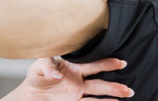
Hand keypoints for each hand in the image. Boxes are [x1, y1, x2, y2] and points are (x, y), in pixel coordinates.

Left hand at [0, 57, 133, 100]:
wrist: (29, 95)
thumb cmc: (35, 77)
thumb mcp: (38, 68)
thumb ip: (48, 67)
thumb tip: (57, 75)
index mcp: (73, 66)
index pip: (92, 63)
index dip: (106, 63)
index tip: (120, 62)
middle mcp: (78, 79)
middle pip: (99, 79)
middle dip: (113, 79)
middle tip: (128, 80)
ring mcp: (77, 92)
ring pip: (98, 93)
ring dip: (113, 93)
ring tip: (128, 93)